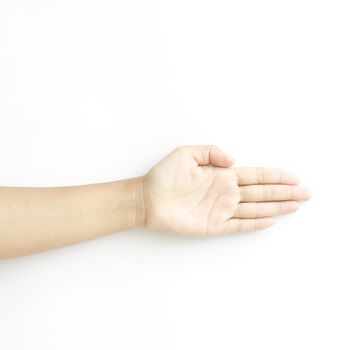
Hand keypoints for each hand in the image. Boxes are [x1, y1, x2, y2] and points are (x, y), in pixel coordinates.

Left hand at [142, 145, 310, 235]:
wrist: (147, 198)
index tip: (293, 176)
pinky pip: (238, 225)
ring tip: (296, 205)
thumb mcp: (187, 153)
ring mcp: (221, 209)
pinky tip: (270, 220)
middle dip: (284, 192)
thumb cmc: (164, 175)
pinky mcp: (213, 225)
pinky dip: (254, 224)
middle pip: (262, 192)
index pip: (255, 175)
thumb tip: (233, 160)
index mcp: (222, 175)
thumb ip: (211, 152)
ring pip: (255, 208)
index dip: (275, 176)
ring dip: (276, 207)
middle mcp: (226, 192)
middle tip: (306, 192)